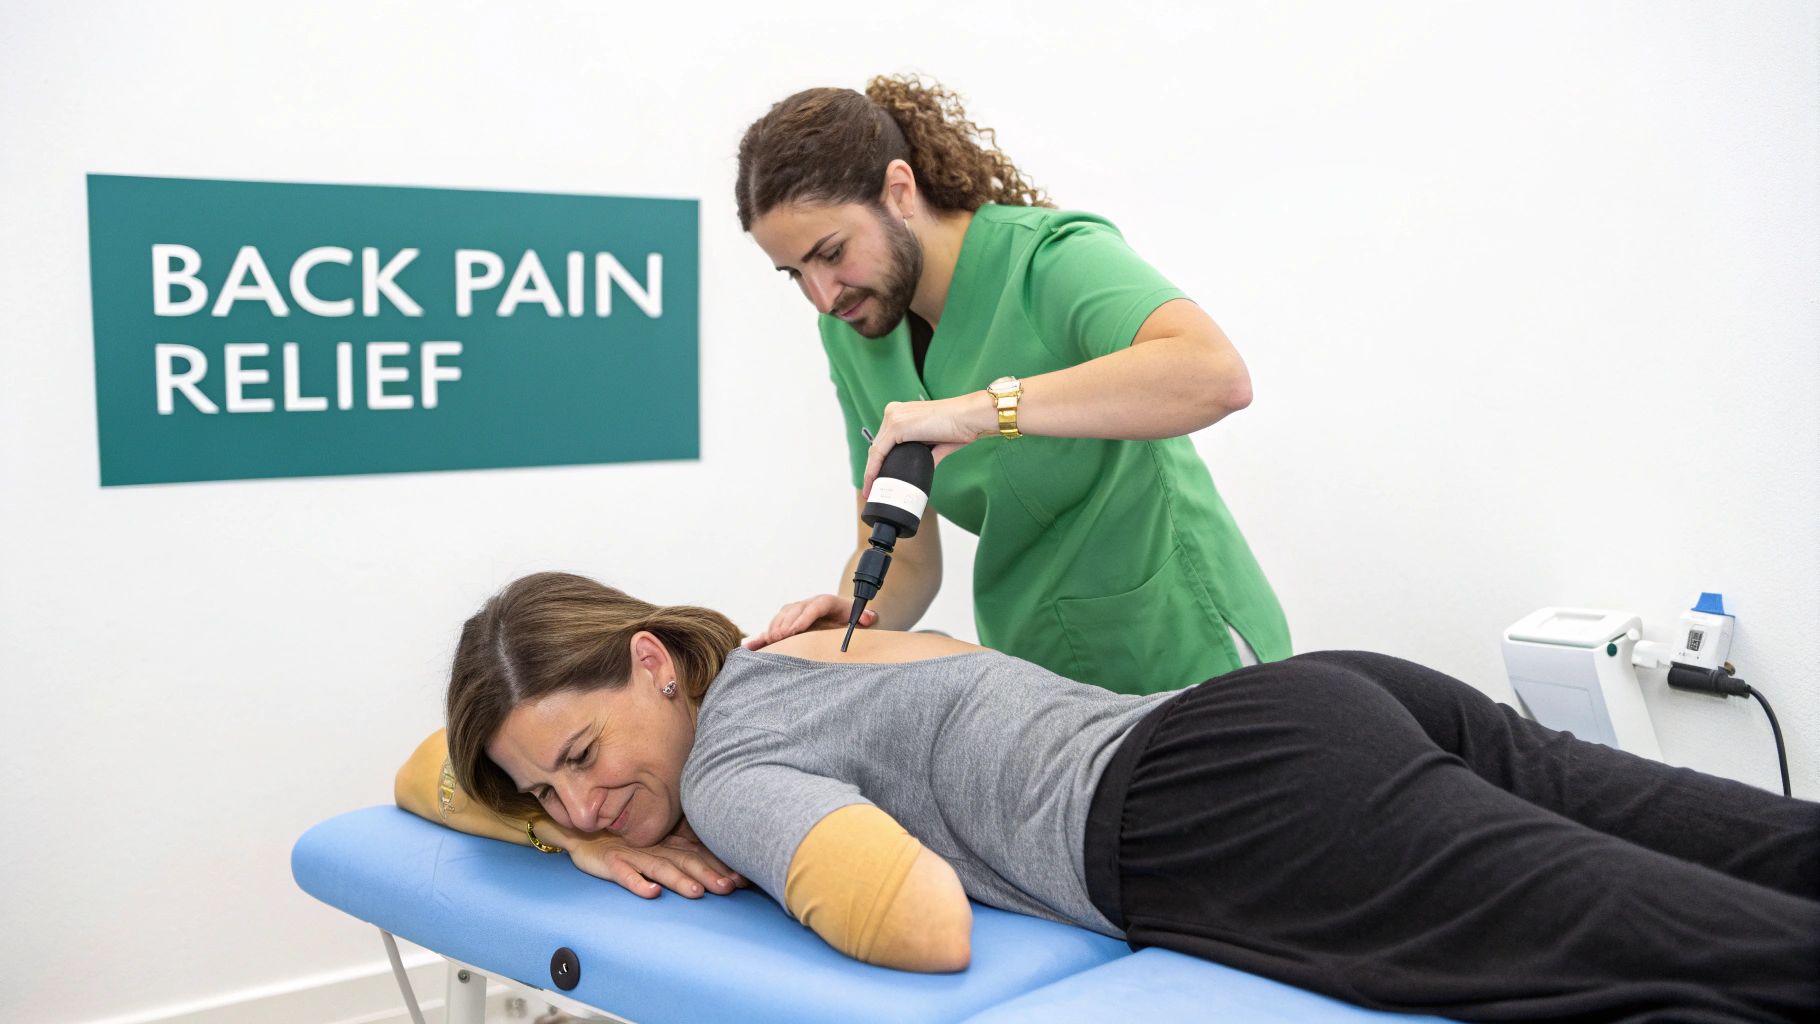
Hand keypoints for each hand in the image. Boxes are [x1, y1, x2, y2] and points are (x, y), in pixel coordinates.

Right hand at [567, 820, 748, 898]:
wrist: (587, 832)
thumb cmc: (628, 843)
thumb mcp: (658, 846)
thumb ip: (683, 854)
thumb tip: (719, 870)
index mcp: (669, 844)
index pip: (698, 855)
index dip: (720, 866)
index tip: (742, 880)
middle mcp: (655, 848)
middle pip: (685, 861)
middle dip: (708, 874)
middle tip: (728, 887)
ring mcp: (633, 855)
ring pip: (659, 868)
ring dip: (678, 880)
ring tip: (695, 892)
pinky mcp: (611, 862)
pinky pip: (624, 874)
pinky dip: (638, 882)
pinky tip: (651, 893)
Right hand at [744, 594, 876, 649]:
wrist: (841, 615)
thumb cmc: (849, 620)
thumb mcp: (858, 619)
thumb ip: (864, 618)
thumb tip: (869, 618)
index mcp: (827, 603)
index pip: (816, 606)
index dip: (804, 617)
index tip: (796, 630)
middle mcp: (809, 605)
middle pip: (794, 610)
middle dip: (786, 624)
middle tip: (780, 638)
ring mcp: (796, 613)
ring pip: (782, 616)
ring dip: (774, 628)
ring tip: (770, 642)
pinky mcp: (787, 624)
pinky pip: (772, 629)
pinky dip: (760, 638)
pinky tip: (749, 647)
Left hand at [860, 393, 994, 499]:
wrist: (970, 418)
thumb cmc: (959, 427)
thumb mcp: (935, 444)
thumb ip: (925, 455)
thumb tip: (922, 470)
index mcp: (902, 413)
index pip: (884, 441)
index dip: (878, 462)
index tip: (875, 480)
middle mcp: (895, 412)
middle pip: (878, 446)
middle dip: (874, 469)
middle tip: (872, 489)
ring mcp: (894, 417)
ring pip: (876, 450)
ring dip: (872, 472)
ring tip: (871, 491)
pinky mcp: (897, 425)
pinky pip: (879, 452)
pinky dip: (874, 469)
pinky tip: (873, 482)